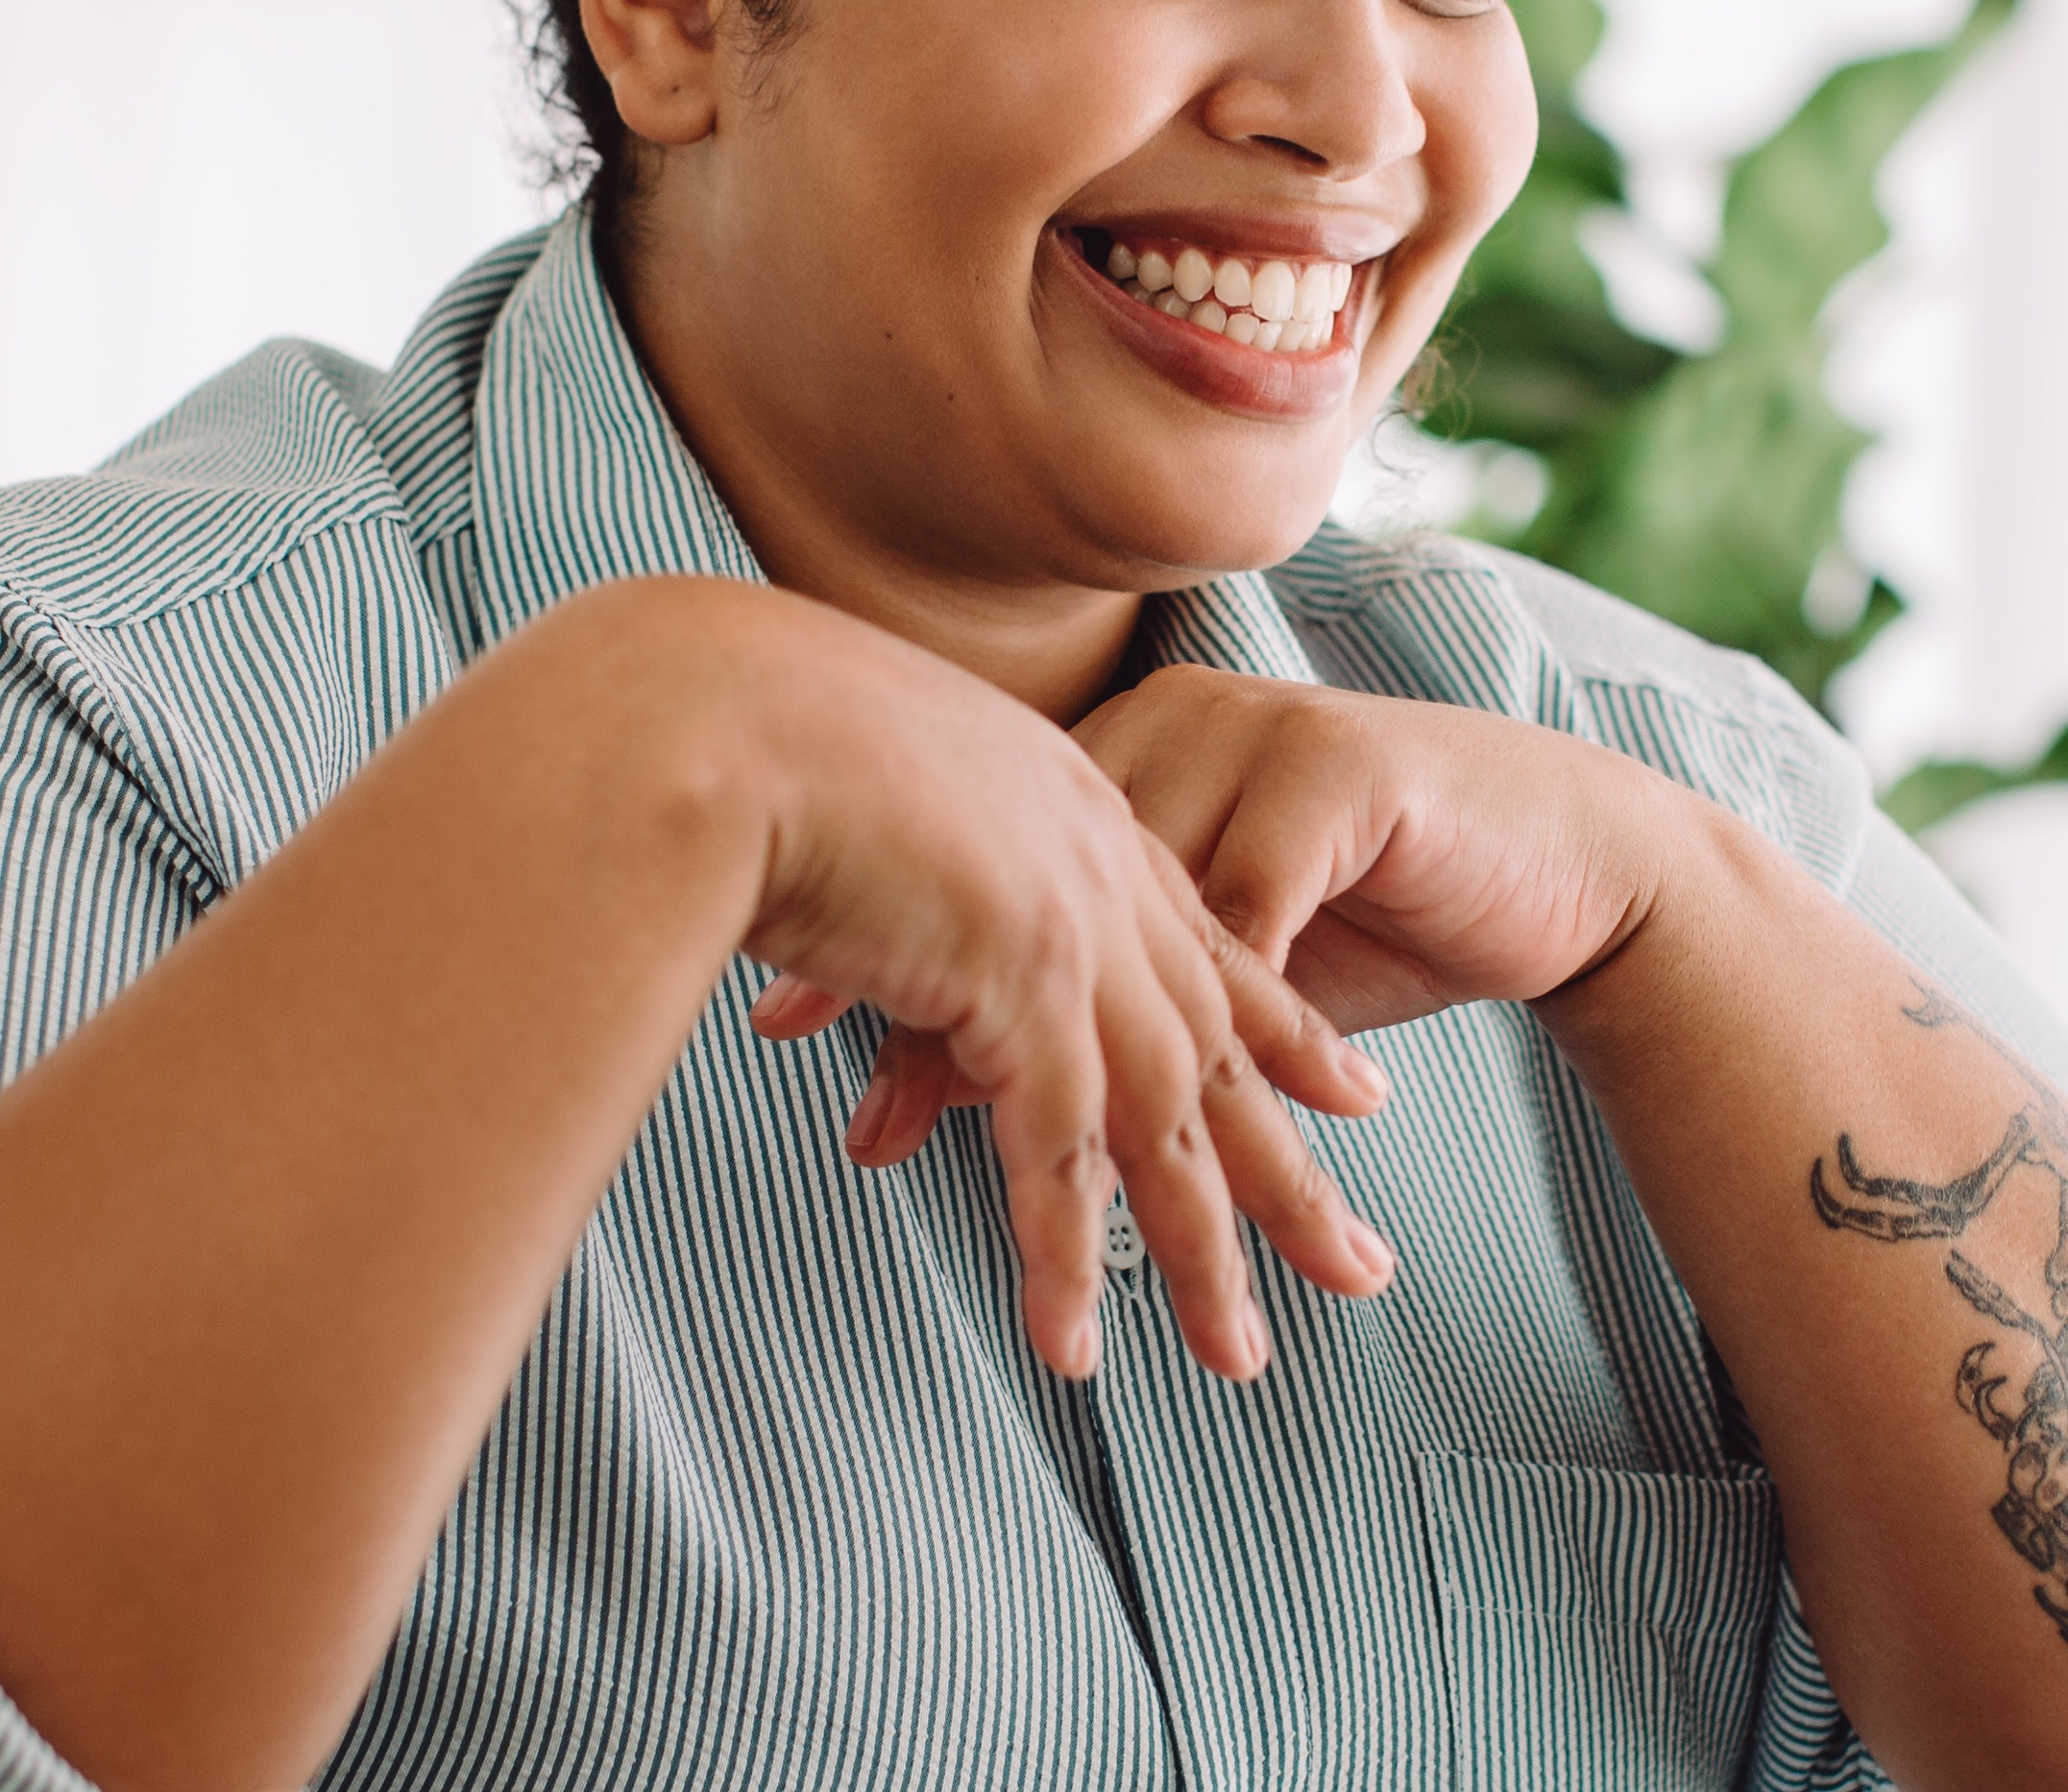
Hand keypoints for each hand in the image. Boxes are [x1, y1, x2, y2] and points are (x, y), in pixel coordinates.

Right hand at [648, 585, 1395, 1379]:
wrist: (710, 709)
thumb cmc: (738, 733)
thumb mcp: (862, 789)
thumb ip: (905, 859)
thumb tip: (873, 914)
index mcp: (1071, 810)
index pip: (1200, 939)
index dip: (1279, 1025)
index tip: (1348, 1090)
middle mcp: (1097, 868)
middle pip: (1218, 1047)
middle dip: (1287, 1169)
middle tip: (1356, 1267)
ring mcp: (1068, 928)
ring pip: (1165, 1119)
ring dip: (1204, 1249)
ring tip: (1237, 1358)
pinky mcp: (1019, 984)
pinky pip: (1057, 1152)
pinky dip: (1066, 1257)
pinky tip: (1075, 1344)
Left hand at [818, 663, 1725, 1153]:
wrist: (1558, 855)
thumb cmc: (1375, 906)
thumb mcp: (1210, 952)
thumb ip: (1088, 988)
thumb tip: (930, 1071)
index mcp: (1121, 753)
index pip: (977, 854)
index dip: (885, 943)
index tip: (787, 1022)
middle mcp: (1174, 732)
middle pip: (1032, 881)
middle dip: (944, 1009)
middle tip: (859, 1116)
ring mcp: (1255, 743)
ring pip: (1130, 912)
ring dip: (1069, 1043)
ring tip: (996, 1147)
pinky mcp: (1342, 781)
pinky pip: (1251, 914)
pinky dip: (1204, 1018)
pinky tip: (1160, 1097)